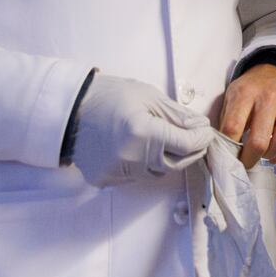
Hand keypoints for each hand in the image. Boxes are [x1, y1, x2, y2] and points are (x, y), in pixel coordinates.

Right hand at [69, 72, 212, 186]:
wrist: (69, 110)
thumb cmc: (111, 96)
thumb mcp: (149, 97)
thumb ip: (178, 115)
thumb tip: (200, 127)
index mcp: (143, 133)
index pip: (186, 145)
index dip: (201, 138)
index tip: (205, 131)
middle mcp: (131, 158)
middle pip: (175, 164)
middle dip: (190, 151)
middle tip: (195, 138)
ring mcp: (116, 172)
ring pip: (157, 173)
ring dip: (168, 159)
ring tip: (169, 141)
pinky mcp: (105, 180)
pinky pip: (136, 177)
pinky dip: (146, 165)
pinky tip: (144, 149)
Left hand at [221, 63, 275, 166]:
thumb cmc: (251, 89)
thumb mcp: (232, 97)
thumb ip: (226, 121)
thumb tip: (223, 152)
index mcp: (245, 93)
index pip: (232, 129)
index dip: (230, 150)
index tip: (230, 158)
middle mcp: (270, 96)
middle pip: (259, 142)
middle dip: (250, 159)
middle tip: (247, 162)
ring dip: (271, 155)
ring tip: (264, 154)